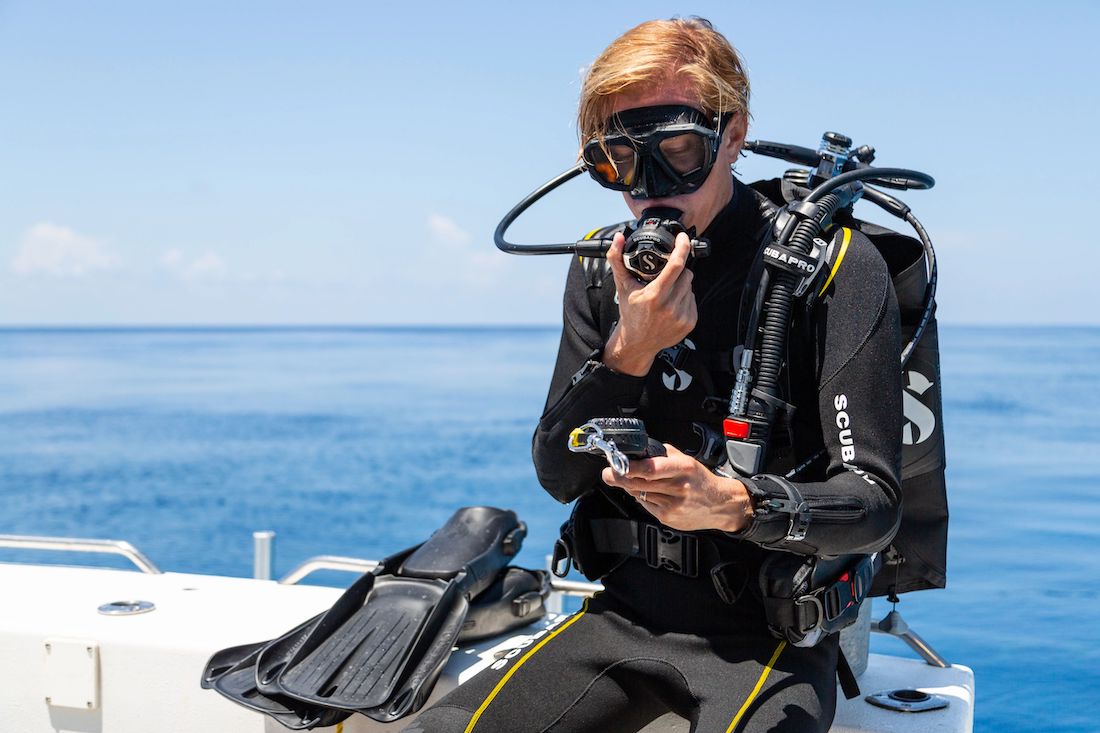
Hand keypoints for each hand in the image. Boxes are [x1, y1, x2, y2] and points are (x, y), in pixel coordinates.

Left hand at [601, 443, 752, 532]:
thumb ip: (662, 454)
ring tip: (632, 480)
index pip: (651, 468)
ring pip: (640, 494)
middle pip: (639, 483)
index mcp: (683, 468)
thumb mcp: (686, 459)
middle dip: (620, 477)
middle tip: (609, 473)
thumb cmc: (700, 480)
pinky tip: (650, 492)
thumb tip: (638, 453)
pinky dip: (643, 497)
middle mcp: (678, 487)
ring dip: (631, 486)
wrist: (720, 504)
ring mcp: (673, 505)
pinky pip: (646, 505)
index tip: (616, 464)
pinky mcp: (668, 518)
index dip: (630, 467)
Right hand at [602, 232, 696, 376]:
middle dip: (679, 270)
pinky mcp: (689, 323)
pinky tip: (672, 304)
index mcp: (654, 295)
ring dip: (682, 284)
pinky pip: (693, 300)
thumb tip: (618, 238)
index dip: (682, 247)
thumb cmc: (630, 314)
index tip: (682, 238)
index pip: (676, 265)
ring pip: (690, 286)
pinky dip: (685, 298)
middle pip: (686, 274)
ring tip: (667, 292)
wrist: (637, 343)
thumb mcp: (622, 286)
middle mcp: (669, 307)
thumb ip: (617, 259)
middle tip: (666, 276)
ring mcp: (681, 316)